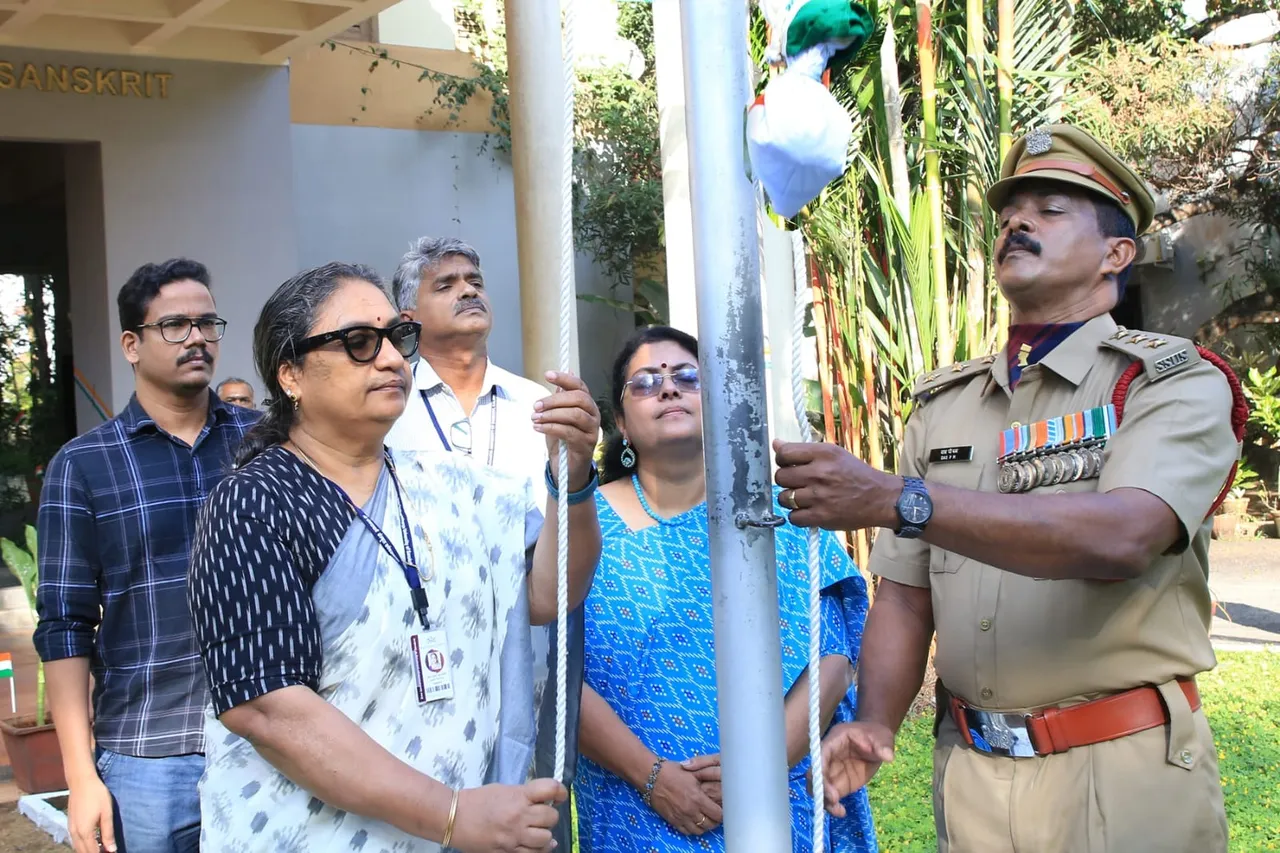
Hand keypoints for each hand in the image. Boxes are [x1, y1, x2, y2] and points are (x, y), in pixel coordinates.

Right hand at [67, 775, 115, 852]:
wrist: (81, 781)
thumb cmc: (97, 795)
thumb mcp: (106, 813)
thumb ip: (108, 833)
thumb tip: (112, 850)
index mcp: (85, 832)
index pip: (92, 852)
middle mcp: (75, 833)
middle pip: (83, 852)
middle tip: (107, 851)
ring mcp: (71, 829)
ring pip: (78, 847)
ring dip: (88, 850)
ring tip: (101, 848)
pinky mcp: (70, 824)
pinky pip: (75, 840)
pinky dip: (83, 845)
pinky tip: (92, 841)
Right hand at [449, 778, 565, 852]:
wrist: (454, 817)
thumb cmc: (478, 800)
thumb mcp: (503, 790)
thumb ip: (524, 796)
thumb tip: (543, 804)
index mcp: (518, 796)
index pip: (550, 789)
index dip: (560, 791)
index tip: (559, 796)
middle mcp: (519, 816)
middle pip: (551, 817)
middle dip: (549, 816)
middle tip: (541, 815)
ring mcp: (514, 836)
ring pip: (546, 839)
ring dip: (544, 835)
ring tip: (537, 832)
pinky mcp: (507, 852)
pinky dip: (538, 850)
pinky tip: (535, 846)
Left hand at [535, 371, 600, 491]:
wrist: (566, 469)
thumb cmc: (562, 441)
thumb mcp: (556, 417)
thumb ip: (560, 400)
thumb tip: (563, 378)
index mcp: (587, 405)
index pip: (580, 386)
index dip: (565, 379)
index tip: (547, 375)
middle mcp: (594, 415)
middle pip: (579, 399)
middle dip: (555, 400)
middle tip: (536, 406)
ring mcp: (592, 430)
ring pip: (575, 415)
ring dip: (552, 414)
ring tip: (535, 418)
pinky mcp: (586, 445)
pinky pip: (569, 432)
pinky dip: (551, 428)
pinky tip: (538, 428)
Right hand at [648, 759, 722, 834]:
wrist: (652, 777)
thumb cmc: (672, 772)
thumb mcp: (694, 773)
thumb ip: (708, 780)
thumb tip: (721, 783)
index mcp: (698, 798)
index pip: (718, 814)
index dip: (722, 813)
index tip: (723, 809)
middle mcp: (690, 810)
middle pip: (709, 824)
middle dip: (715, 820)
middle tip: (716, 814)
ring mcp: (681, 817)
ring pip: (699, 831)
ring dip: (704, 826)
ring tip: (705, 819)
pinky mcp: (673, 821)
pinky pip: (686, 832)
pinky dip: (693, 829)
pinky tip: (694, 822)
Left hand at [773, 440, 902, 530]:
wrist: (880, 498)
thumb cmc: (855, 474)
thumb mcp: (833, 453)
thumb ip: (804, 451)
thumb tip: (776, 444)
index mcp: (823, 453)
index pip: (784, 453)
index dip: (782, 460)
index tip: (788, 465)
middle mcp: (820, 473)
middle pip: (780, 477)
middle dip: (786, 480)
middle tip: (798, 483)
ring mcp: (820, 496)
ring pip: (784, 498)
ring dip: (790, 499)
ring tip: (803, 498)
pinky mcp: (822, 517)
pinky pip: (793, 517)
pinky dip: (798, 516)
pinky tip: (808, 511)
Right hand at [816, 722, 894, 816]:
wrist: (877, 742)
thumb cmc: (876, 735)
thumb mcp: (882, 737)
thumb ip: (883, 746)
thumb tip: (888, 756)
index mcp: (834, 741)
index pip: (820, 755)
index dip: (821, 770)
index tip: (829, 782)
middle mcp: (828, 758)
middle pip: (815, 773)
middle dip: (820, 787)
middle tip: (834, 800)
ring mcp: (832, 772)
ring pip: (819, 787)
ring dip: (824, 800)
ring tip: (839, 810)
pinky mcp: (839, 783)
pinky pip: (830, 795)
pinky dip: (832, 805)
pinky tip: (841, 812)